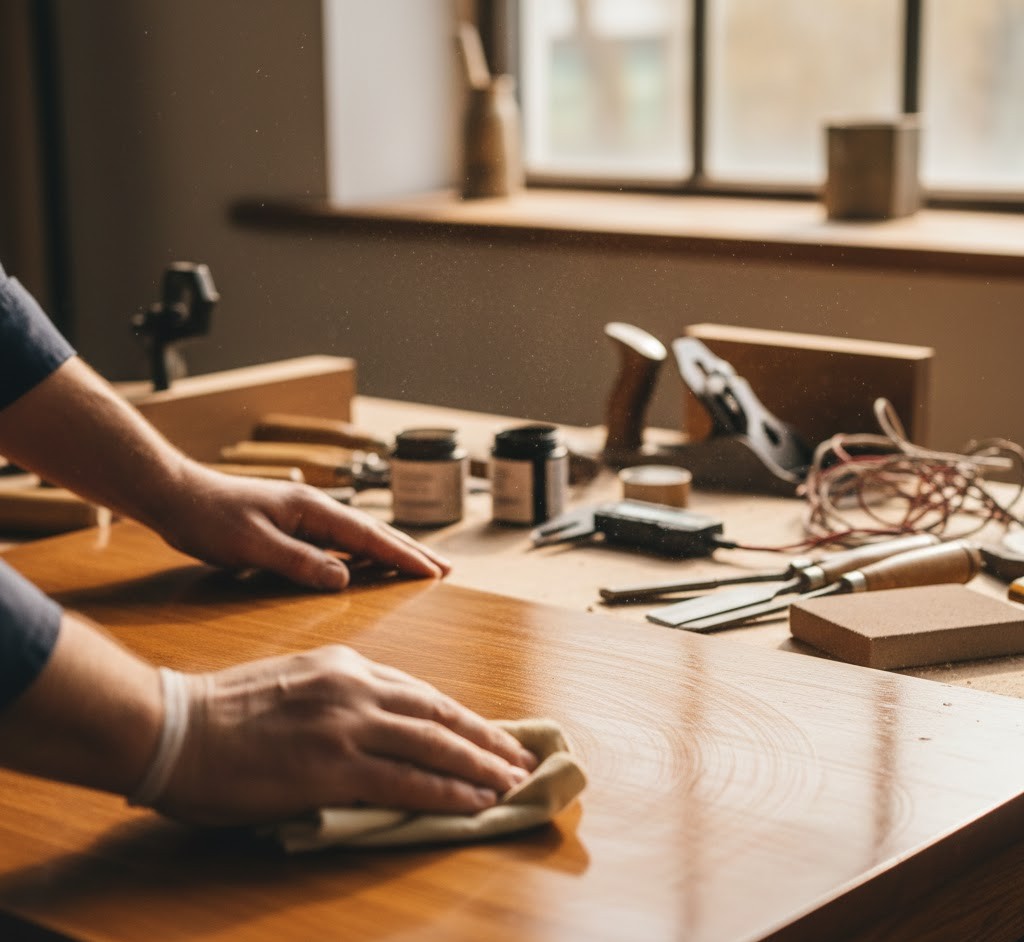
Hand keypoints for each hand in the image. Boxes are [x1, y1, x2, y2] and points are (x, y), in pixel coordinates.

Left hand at [156, 465, 450, 589]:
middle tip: (445, 569)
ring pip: (359, 536)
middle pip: (375, 531)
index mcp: (313, 510)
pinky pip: (339, 541)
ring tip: (419, 566)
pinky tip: (367, 565)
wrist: (176, 495)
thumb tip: (345, 579)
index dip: (404, 555)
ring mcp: (305, 515)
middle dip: (411, 551)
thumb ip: (299, 562)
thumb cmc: (209, 519)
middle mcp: (315, 509)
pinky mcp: (292, 524)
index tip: (434, 572)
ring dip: (392, 551)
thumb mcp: (252, 546)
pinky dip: (364, 553)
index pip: (370, 536)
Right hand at [157, 645, 537, 824]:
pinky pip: (408, 782)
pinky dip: (448, 793)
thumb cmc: (222, 713)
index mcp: (346, 666)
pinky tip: (474, 803)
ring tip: (512, 781)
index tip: (486, 732)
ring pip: (435, 745)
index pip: (419, 693)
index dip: (459, 716)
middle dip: (485, 738)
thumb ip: (337, 701)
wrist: (175, 726)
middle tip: (519, 756)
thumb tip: (373, 734)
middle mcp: (357, 687)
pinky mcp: (336, 766)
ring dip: (481, 766)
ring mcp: (349, 725)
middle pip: (440, 714)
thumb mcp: (292, 686)